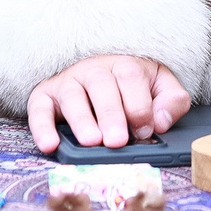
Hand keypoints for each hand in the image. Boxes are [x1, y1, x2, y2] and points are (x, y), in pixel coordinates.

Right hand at [26, 54, 191, 153]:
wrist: (95, 71)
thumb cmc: (131, 87)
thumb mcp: (160, 87)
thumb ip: (171, 101)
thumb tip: (161, 122)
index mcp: (125, 66)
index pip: (132, 78)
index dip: (139, 105)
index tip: (145, 130)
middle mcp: (94, 70)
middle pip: (102, 87)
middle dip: (111, 115)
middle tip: (117, 141)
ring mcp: (68, 82)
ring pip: (72, 96)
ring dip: (82, 120)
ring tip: (92, 142)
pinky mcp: (44, 96)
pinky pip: (39, 109)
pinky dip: (42, 127)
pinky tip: (50, 145)